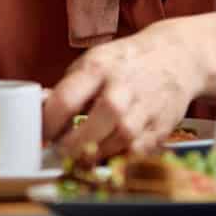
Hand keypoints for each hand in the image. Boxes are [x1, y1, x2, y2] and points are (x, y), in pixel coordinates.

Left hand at [47, 22, 207, 161]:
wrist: (176, 56)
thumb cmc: (126, 62)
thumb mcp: (93, 61)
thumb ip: (68, 88)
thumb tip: (40, 112)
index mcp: (98, 67)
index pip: (67, 98)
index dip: (48, 123)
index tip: (41, 135)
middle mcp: (123, 87)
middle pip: (98, 122)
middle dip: (74, 144)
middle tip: (61, 152)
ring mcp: (146, 107)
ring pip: (121, 139)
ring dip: (97, 153)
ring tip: (82, 156)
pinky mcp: (162, 125)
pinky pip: (139, 151)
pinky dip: (122, 158)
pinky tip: (109, 156)